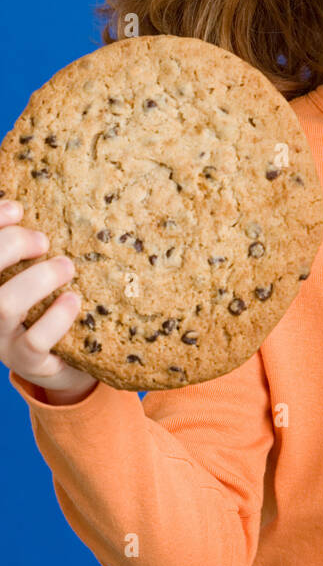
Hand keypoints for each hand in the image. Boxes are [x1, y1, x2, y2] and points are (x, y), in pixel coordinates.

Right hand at [0, 197, 96, 400]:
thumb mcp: (43, 274)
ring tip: (67, 267)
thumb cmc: (52, 302)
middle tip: (44, 241)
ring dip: (36, 279)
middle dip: (11, 245)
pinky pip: (33, 342)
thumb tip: (57, 202)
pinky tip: (73, 300)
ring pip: (3, 305)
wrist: (69, 358)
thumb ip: (40, 248)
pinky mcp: (26, 363)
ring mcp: (1, 338)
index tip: (19, 208)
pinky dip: (55, 319)